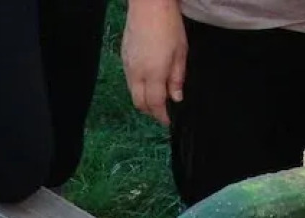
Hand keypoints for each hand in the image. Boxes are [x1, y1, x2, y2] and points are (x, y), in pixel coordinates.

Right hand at [123, 0, 186, 125]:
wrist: (148, 5)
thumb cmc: (169, 25)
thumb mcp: (181, 53)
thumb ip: (177, 78)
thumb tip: (176, 97)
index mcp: (153, 74)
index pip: (155, 104)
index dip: (162, 116)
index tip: (169, 121)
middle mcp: (137, 74)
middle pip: (140, 103)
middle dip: (151, 111)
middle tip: (162, 111)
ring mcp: (128, 66)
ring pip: (132, 93)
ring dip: (143, 99)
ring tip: (156, 96)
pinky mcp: (123, 57)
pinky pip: (129, 80)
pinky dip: (138, 87)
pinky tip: (148, 81)